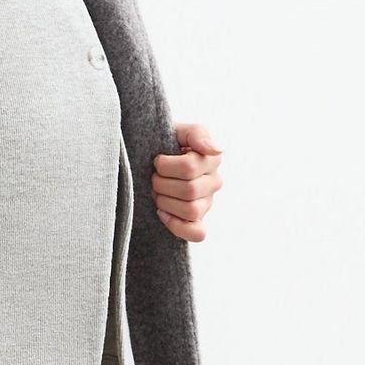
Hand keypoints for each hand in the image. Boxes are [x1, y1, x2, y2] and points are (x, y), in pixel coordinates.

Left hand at [152, 122, 223, 241]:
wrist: (148, 160)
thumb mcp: (179, 131)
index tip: (157, 160)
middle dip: (162, 184)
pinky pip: (197, 233)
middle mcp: (214, 182)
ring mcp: (207, 204)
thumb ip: (197, 134)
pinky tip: (162, 214)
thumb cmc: (164, 143)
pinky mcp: (197, 222)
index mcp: (212, 158)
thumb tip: (216, 150)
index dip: (165, 166)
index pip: (189, 169)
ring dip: (165, 202)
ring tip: (157, 192)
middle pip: (188, 191)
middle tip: (154, 178)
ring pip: (190, 211)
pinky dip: (177, 226)